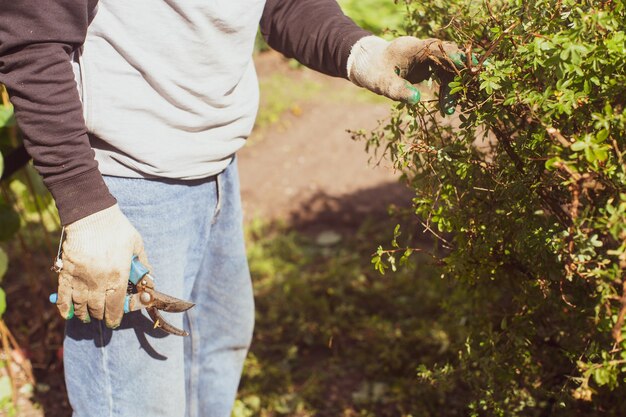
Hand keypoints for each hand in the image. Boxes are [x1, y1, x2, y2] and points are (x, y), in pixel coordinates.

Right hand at [55, 204, 149, 327]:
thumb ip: (142, 264)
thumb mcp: (136, 245)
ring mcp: (81, 278)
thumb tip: (149, 279)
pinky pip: (63, 295)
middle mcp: (98, 281)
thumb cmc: (117, 229)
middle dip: (101, 315)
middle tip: (103, 315)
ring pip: (80, 305)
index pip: (115, 307)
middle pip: (98, 308)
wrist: (91, 215)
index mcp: (118, 276)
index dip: (114, 318)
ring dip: (84, 314)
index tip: (114, 321)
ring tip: (87, 316)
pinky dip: (64, 307)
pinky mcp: (66, 272)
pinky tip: (68, 313)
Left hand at [347, 35, 471, 113]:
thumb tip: (416, 99)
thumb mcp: (382, 82)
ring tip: (448, 109)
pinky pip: (443, 77)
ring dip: (452, 87)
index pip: (438, 48)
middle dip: (458, 75)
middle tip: (464, 94)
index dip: (453, 57)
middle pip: (448, 59)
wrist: (370, 66)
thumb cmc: (374, 72)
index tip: (466, 68)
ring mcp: (428, 58)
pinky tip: (446, 107)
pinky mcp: (429, 68)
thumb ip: (397, 89)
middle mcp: (424, 50)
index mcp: (412, 47)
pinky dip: (446, 91)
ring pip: (448, 69)